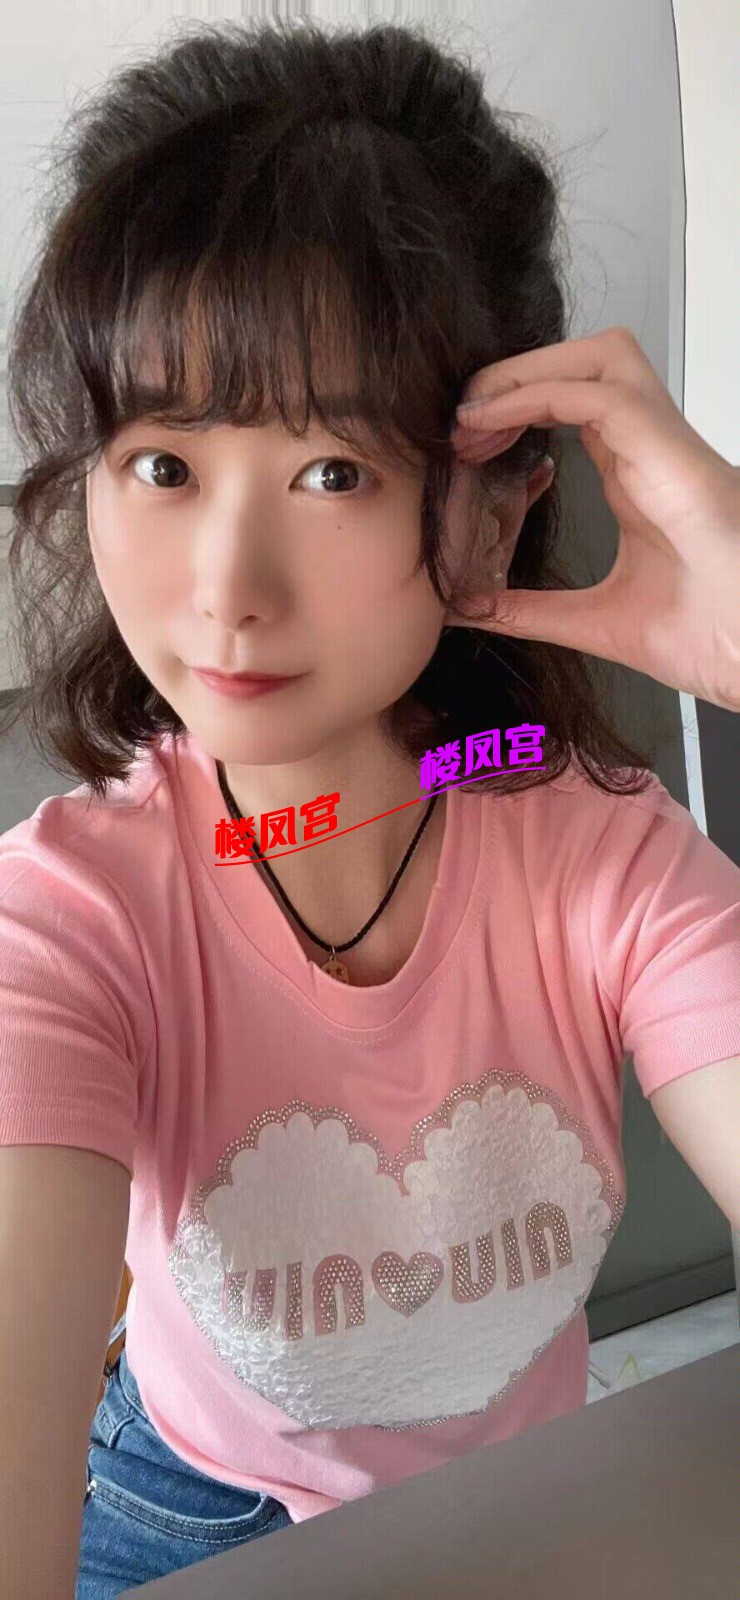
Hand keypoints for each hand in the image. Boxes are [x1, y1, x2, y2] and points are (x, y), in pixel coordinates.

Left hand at [447, 326, 739, 711]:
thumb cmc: (705, 632)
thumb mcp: (593, 620)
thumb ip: (529, 611)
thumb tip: (469, 611)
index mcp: (637, 474)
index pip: (573, 404)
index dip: (515, 408)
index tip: (466, 443)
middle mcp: (649, 447)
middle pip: (584, 362)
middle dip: (517, 374)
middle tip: (463, 420)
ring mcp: (661, 442)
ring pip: (595, 357)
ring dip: (527, 372)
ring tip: (472, 413)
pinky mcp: (667, 449)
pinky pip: (595, 393)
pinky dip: (536, 395)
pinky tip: (490, 421)